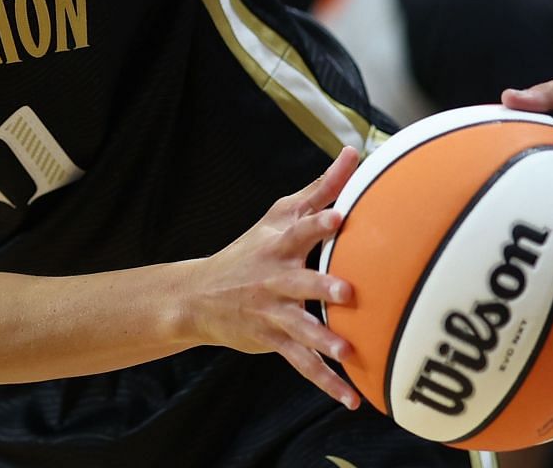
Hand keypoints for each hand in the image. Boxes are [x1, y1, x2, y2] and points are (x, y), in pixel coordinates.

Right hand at [186, 146, 362, 407]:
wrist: (199, 297)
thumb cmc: (253, 249)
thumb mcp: (279, 215)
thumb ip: (320, 187)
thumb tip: (353, 152)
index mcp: (279, 244)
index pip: (300, 229)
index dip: (319, 223)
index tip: (340, 216)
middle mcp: (275, 278)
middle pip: (300, 282)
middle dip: (322, 287)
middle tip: (347, 292)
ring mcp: (273, 312)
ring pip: (300, 329)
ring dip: (323, 341)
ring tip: (347, 352)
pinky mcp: (273, 341)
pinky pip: (302, 364)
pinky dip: (326, 382)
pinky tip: (352, 398)